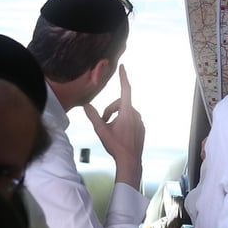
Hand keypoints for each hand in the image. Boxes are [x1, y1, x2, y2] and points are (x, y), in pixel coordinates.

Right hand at [83, 65, 144, 187]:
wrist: (130, 161)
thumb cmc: (115, 146)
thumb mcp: (101, 130)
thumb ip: (93, 116)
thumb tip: (85, 105)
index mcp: (127, 112)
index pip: (125, 89)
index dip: (123, 77)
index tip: (123, 67)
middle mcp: (136, 114)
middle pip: (121, 104)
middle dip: (110, 109)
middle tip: (103, 121)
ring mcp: (140, 122)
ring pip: (126, 112)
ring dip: (116, 117)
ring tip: (110, 129)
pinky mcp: (142, 128)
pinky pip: (131, 120)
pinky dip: (123, 122)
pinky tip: (118, 134)